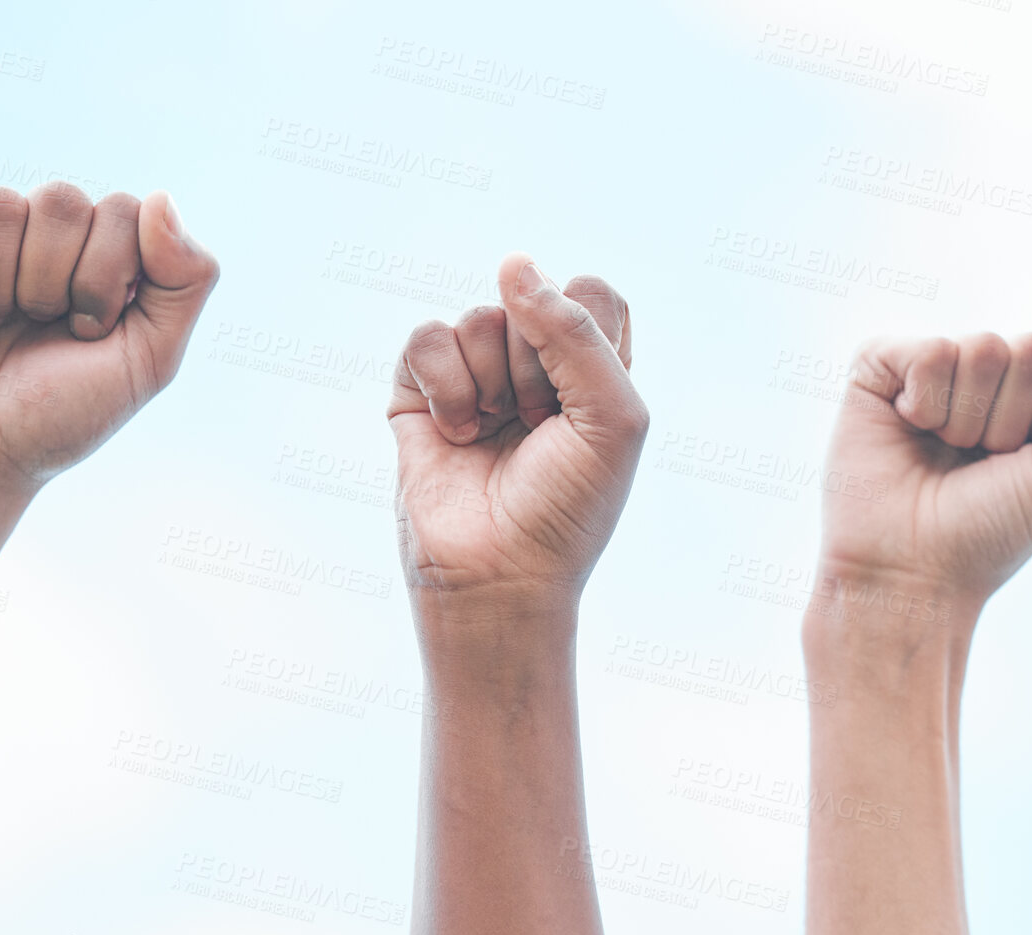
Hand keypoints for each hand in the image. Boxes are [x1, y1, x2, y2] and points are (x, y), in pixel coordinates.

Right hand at [0, 182, 218, 504]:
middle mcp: (48, 230)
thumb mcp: (149, 361)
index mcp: (105, 249)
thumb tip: (160, 197)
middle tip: (36, 330)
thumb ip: (186, 280)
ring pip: (0, 205)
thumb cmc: (60, 414)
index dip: (104, 278)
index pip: (122, 210)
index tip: (88, 332)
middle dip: (51, 285)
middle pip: (61, 201)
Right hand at [388, 254, 647, 603]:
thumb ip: (576, 330)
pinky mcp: (418, 392)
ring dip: (490, 384)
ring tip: (492, 434)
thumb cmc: (568, 508)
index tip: (583, 398)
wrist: (497, 574)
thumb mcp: (613, 416)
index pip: (591, 292)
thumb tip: (512, 262)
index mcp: (592, 368)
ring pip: (478, 317)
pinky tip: (455, 434)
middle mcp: (532, 365)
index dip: (584, 333)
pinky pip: (426, 338)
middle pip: (531, 300)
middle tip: (537, 429)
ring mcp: (474, 375)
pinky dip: (445, 386)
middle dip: (536, 368)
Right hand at [818, 317, 1031, 606]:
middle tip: (977, 461)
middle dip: (1009, 417)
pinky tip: (906, 429)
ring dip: (965, 418)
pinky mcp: (880, 368)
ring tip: (941, 452)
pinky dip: (924, 402)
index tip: (1024, 460)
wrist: (910, 572)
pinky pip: (928, 351)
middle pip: (1028, 348)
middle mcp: (984, 374)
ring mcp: (931, 368)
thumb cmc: (992, 530)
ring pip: (979, 347)